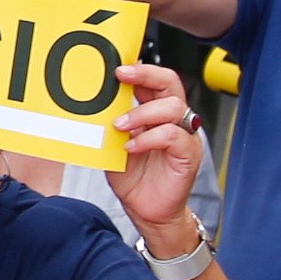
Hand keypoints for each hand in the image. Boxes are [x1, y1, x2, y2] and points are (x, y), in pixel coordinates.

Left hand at [107, 63, 206, 229]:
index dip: (140, 70)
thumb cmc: (134, 178)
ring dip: (142, 113)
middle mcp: (174, 120)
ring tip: (120, 126)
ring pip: (173, 107)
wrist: (147, 211)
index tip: (118, 67)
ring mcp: (184, 135)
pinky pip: (173, 135)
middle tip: (122, 76)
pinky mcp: (188, 154)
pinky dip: (149, 138)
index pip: (155, 80)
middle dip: (146, 75)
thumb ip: (111, 124)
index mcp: (156, 113)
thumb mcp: (114, 145)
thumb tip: (92, 104)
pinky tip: (132, 147)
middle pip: (170, 83)